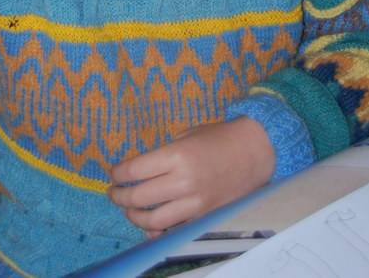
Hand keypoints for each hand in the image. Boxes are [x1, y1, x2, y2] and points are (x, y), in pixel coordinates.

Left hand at [108, 118, 274, 236]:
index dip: (118, 173)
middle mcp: (184, 182)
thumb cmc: (219, 137)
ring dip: (134, 216)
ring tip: (128, 209)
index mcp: (177, 156)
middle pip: (139, 197)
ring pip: (153, 220)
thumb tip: (140, 171)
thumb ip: (163, 154)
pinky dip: (157, 231)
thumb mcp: (186, 136)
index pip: (135, 170)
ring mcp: (195, 203)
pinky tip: (149, 226)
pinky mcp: (205, 217)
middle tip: (114, 193)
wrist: (255, 152)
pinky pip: (174, 230)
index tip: (113, 173)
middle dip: (119, 196)